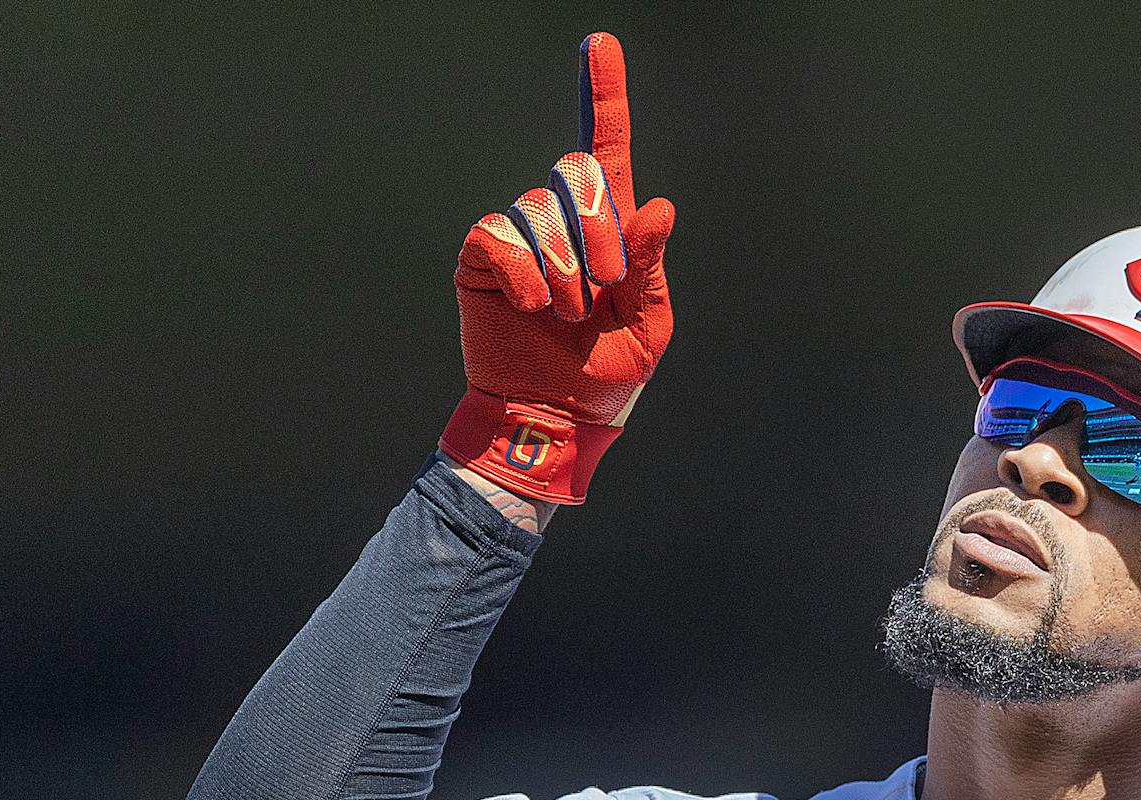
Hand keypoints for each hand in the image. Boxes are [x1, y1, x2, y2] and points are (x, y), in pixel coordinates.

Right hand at [439, 32, 675, 503]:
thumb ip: (649, 266)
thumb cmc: (606, 374)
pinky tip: (530, 307)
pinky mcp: (483, 258)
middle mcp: (564, 221)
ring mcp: (521, 237)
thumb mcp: (647, 324)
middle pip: (575, 169)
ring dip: (562, 268)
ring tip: (566, 315)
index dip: (603, 94)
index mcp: (612, 229)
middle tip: (604, 286)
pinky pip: (499, 234)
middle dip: (598, 228)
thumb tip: (656, 207)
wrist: (553, 415)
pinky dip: (522, 272)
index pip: (606, 147)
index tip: (601, 43)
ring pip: (538, 209)